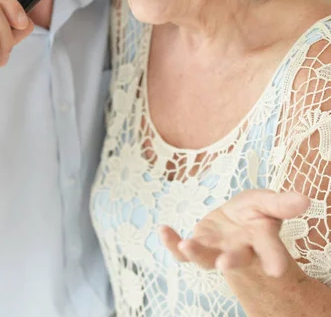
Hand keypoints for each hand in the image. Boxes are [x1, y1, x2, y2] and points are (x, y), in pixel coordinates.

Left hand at [159, 189, 309, 277]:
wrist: (235, 223)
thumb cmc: (254, 214)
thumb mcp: (268, 202)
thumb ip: (282, 203)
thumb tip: (306, 199)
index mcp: (260, 240)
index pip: (269, 249)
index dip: (273, 258)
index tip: (277, 269)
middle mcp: (238, 251)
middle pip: (236, 259)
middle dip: (231, 262)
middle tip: (225, 264)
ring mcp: (215, 250)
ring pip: (205, 258)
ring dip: (197, 254)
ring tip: (186, 246)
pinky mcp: (198, 245)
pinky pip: (182, 251)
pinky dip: (172, 243)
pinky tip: (162, 230)